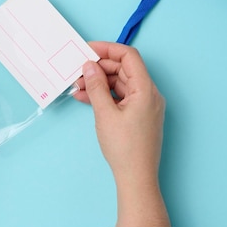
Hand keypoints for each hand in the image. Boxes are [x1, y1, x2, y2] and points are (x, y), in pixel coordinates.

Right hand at [74, 41, 170, 226]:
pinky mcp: (138, 116)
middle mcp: (149, 94)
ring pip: (120, 84)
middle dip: (99, 68)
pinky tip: (85, 97)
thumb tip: (89, 66)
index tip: (87, 49)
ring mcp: (144, 105)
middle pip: (123, 69)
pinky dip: (104, 95)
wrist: (136, 178)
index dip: (107, 49)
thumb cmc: (125, 148)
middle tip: (78, 71)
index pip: (128, 56)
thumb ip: (96, 86)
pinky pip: (120, 98)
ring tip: (77, 86)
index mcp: (146, 89)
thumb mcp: (105, 114)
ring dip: (99, 82)